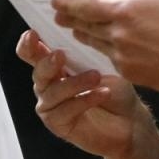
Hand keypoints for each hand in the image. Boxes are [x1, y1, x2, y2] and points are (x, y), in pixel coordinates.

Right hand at [17, 32, 146, 158]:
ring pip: (52, 92)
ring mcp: (50, 106)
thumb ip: (83, 54)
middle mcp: (47, 85)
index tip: (32, 34)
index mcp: (53, 66)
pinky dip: (84, 100)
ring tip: (96, 76)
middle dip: (47, 62)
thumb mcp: (102, 66)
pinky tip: (102, 93)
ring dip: (75, 83)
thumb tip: (75, 33)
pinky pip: (64, 110)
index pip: (32, 53)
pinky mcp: (58, 124)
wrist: (131, 122)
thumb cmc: (115, 90)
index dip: (27, 44)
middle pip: (38, 72)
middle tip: (60, 55)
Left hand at [51, 0, 158, 95]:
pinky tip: (107, 47)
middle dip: (70, 20)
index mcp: (126, 11)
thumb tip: (112, 0)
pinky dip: (109, 51)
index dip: (68, 5)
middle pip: (85, 26)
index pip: (86, 6)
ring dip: (85, 36)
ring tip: (77, 30)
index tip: (55, 2)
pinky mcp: (127, 72)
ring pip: (96, 43)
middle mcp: (119, 34)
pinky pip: (111, 58)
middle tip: (59, 17)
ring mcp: (121, 55)